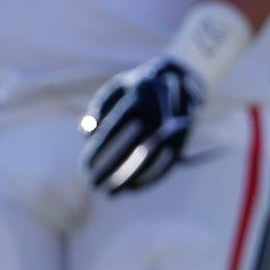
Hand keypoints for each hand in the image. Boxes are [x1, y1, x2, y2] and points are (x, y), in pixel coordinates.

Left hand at [80, 56, 204, 193]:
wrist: (184, 76)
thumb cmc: (140, 85)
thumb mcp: (118, 88)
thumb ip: (98, 108)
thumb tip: (87, 134)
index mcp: (139, 95)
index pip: (114, 129)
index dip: (98, 151)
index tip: (84, 168)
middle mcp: (161, 110)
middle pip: (136, 148)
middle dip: (114, 170)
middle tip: (94, 186)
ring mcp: (177, 125)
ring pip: (155, 159)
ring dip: (133, 179)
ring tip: (114, 193)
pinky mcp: (186, 137)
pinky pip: (169, 162)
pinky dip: (152, 178)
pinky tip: (135, 188)